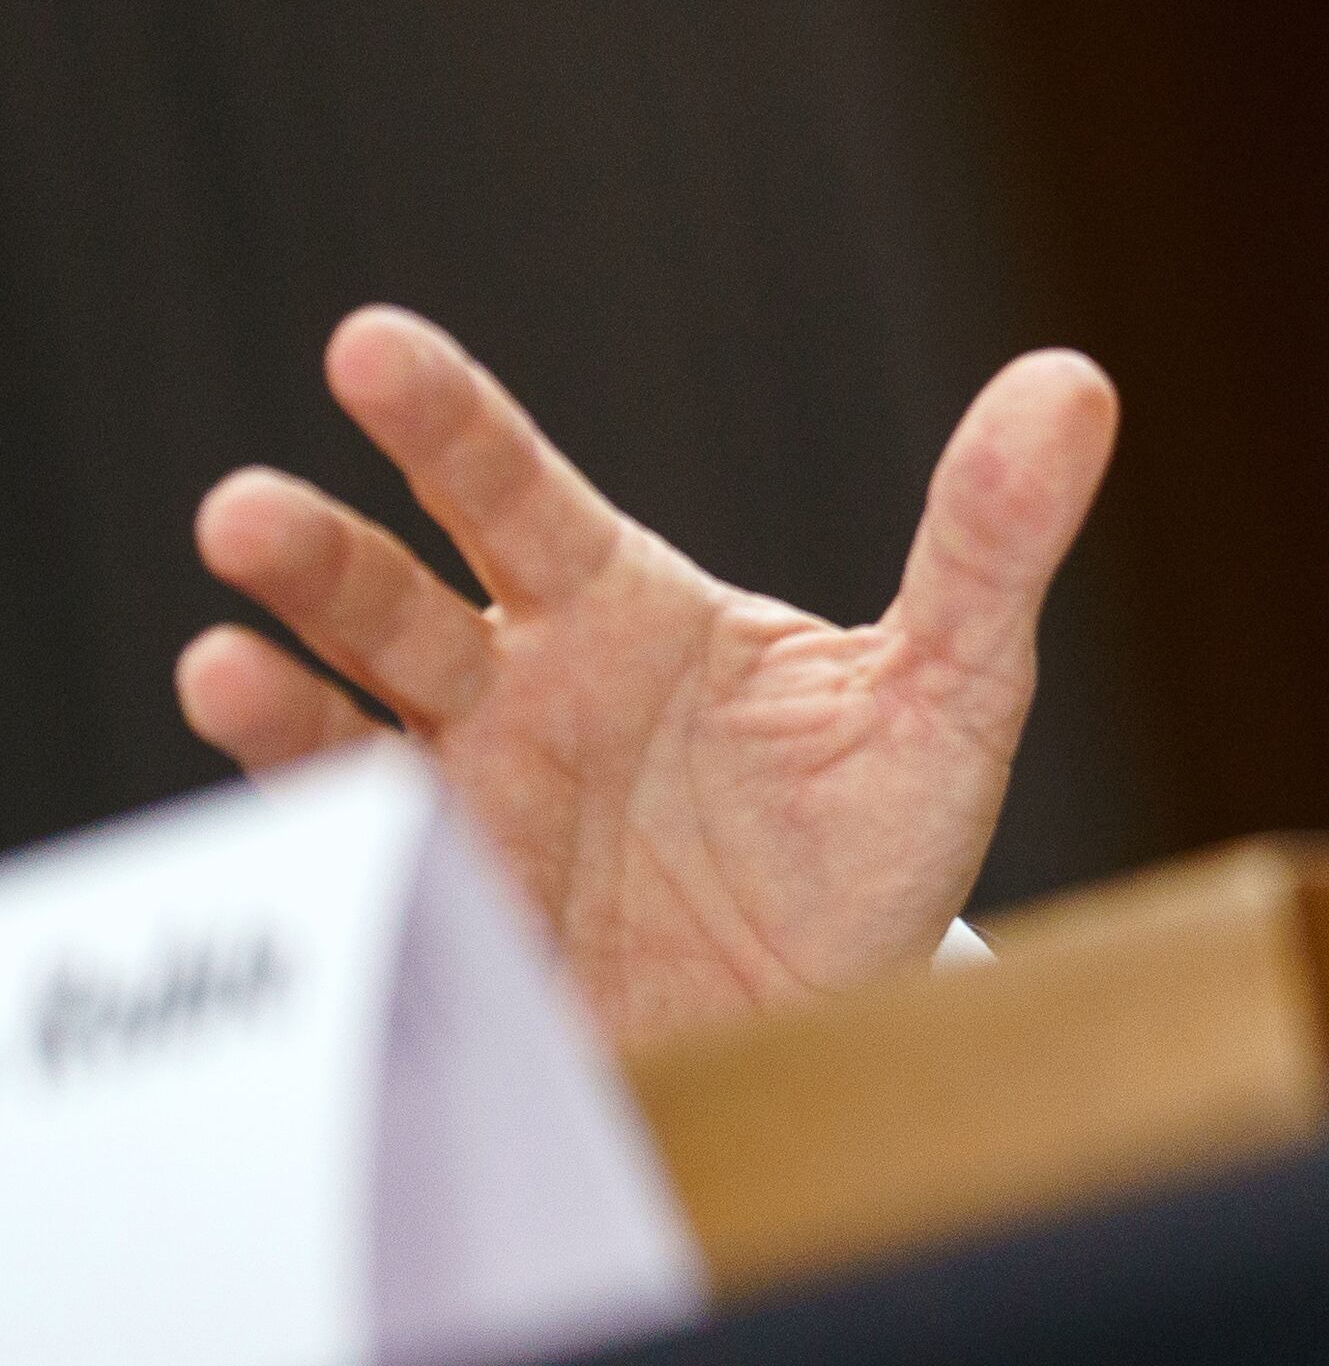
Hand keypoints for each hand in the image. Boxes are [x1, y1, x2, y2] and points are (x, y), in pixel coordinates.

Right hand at [174, 306, 1116, 1048]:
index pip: (517, 496)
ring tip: (218, 654)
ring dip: (276, 690)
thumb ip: (990, 541)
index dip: (446, 423)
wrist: (838, 1018)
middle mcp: (522, 691)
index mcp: (624, 612)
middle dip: (319, 557)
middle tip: (242, 512)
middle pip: (401, 600)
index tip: (370, 348)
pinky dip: (312, 844)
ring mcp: (475, 805)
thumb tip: (1074, 383)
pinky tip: (277, 814)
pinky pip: (363, 874)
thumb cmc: (874, 840)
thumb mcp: (952, 692)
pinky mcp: (459, 923)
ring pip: (349, 725)